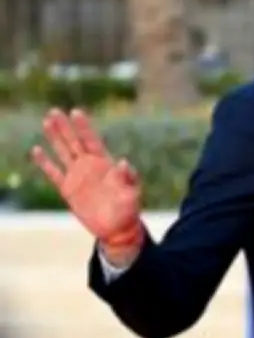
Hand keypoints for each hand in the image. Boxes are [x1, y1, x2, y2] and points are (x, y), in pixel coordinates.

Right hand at [31, 108, 143, 254]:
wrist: (117, 226)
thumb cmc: (129, 207)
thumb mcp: (132, 192)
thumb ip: (128, 177)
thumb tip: (124, 162)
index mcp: (106, 163)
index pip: (92, 141)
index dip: (84, 127)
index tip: (76, 112)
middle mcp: (90, 166)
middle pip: (75, 142)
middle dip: (65, 127)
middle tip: (54, 111)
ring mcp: (78, 176)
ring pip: (63, 152)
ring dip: (55, 138)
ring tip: (46, 121)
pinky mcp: (68, 190)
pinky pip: (54, 173)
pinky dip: (45, 162)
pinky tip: (37, 150)